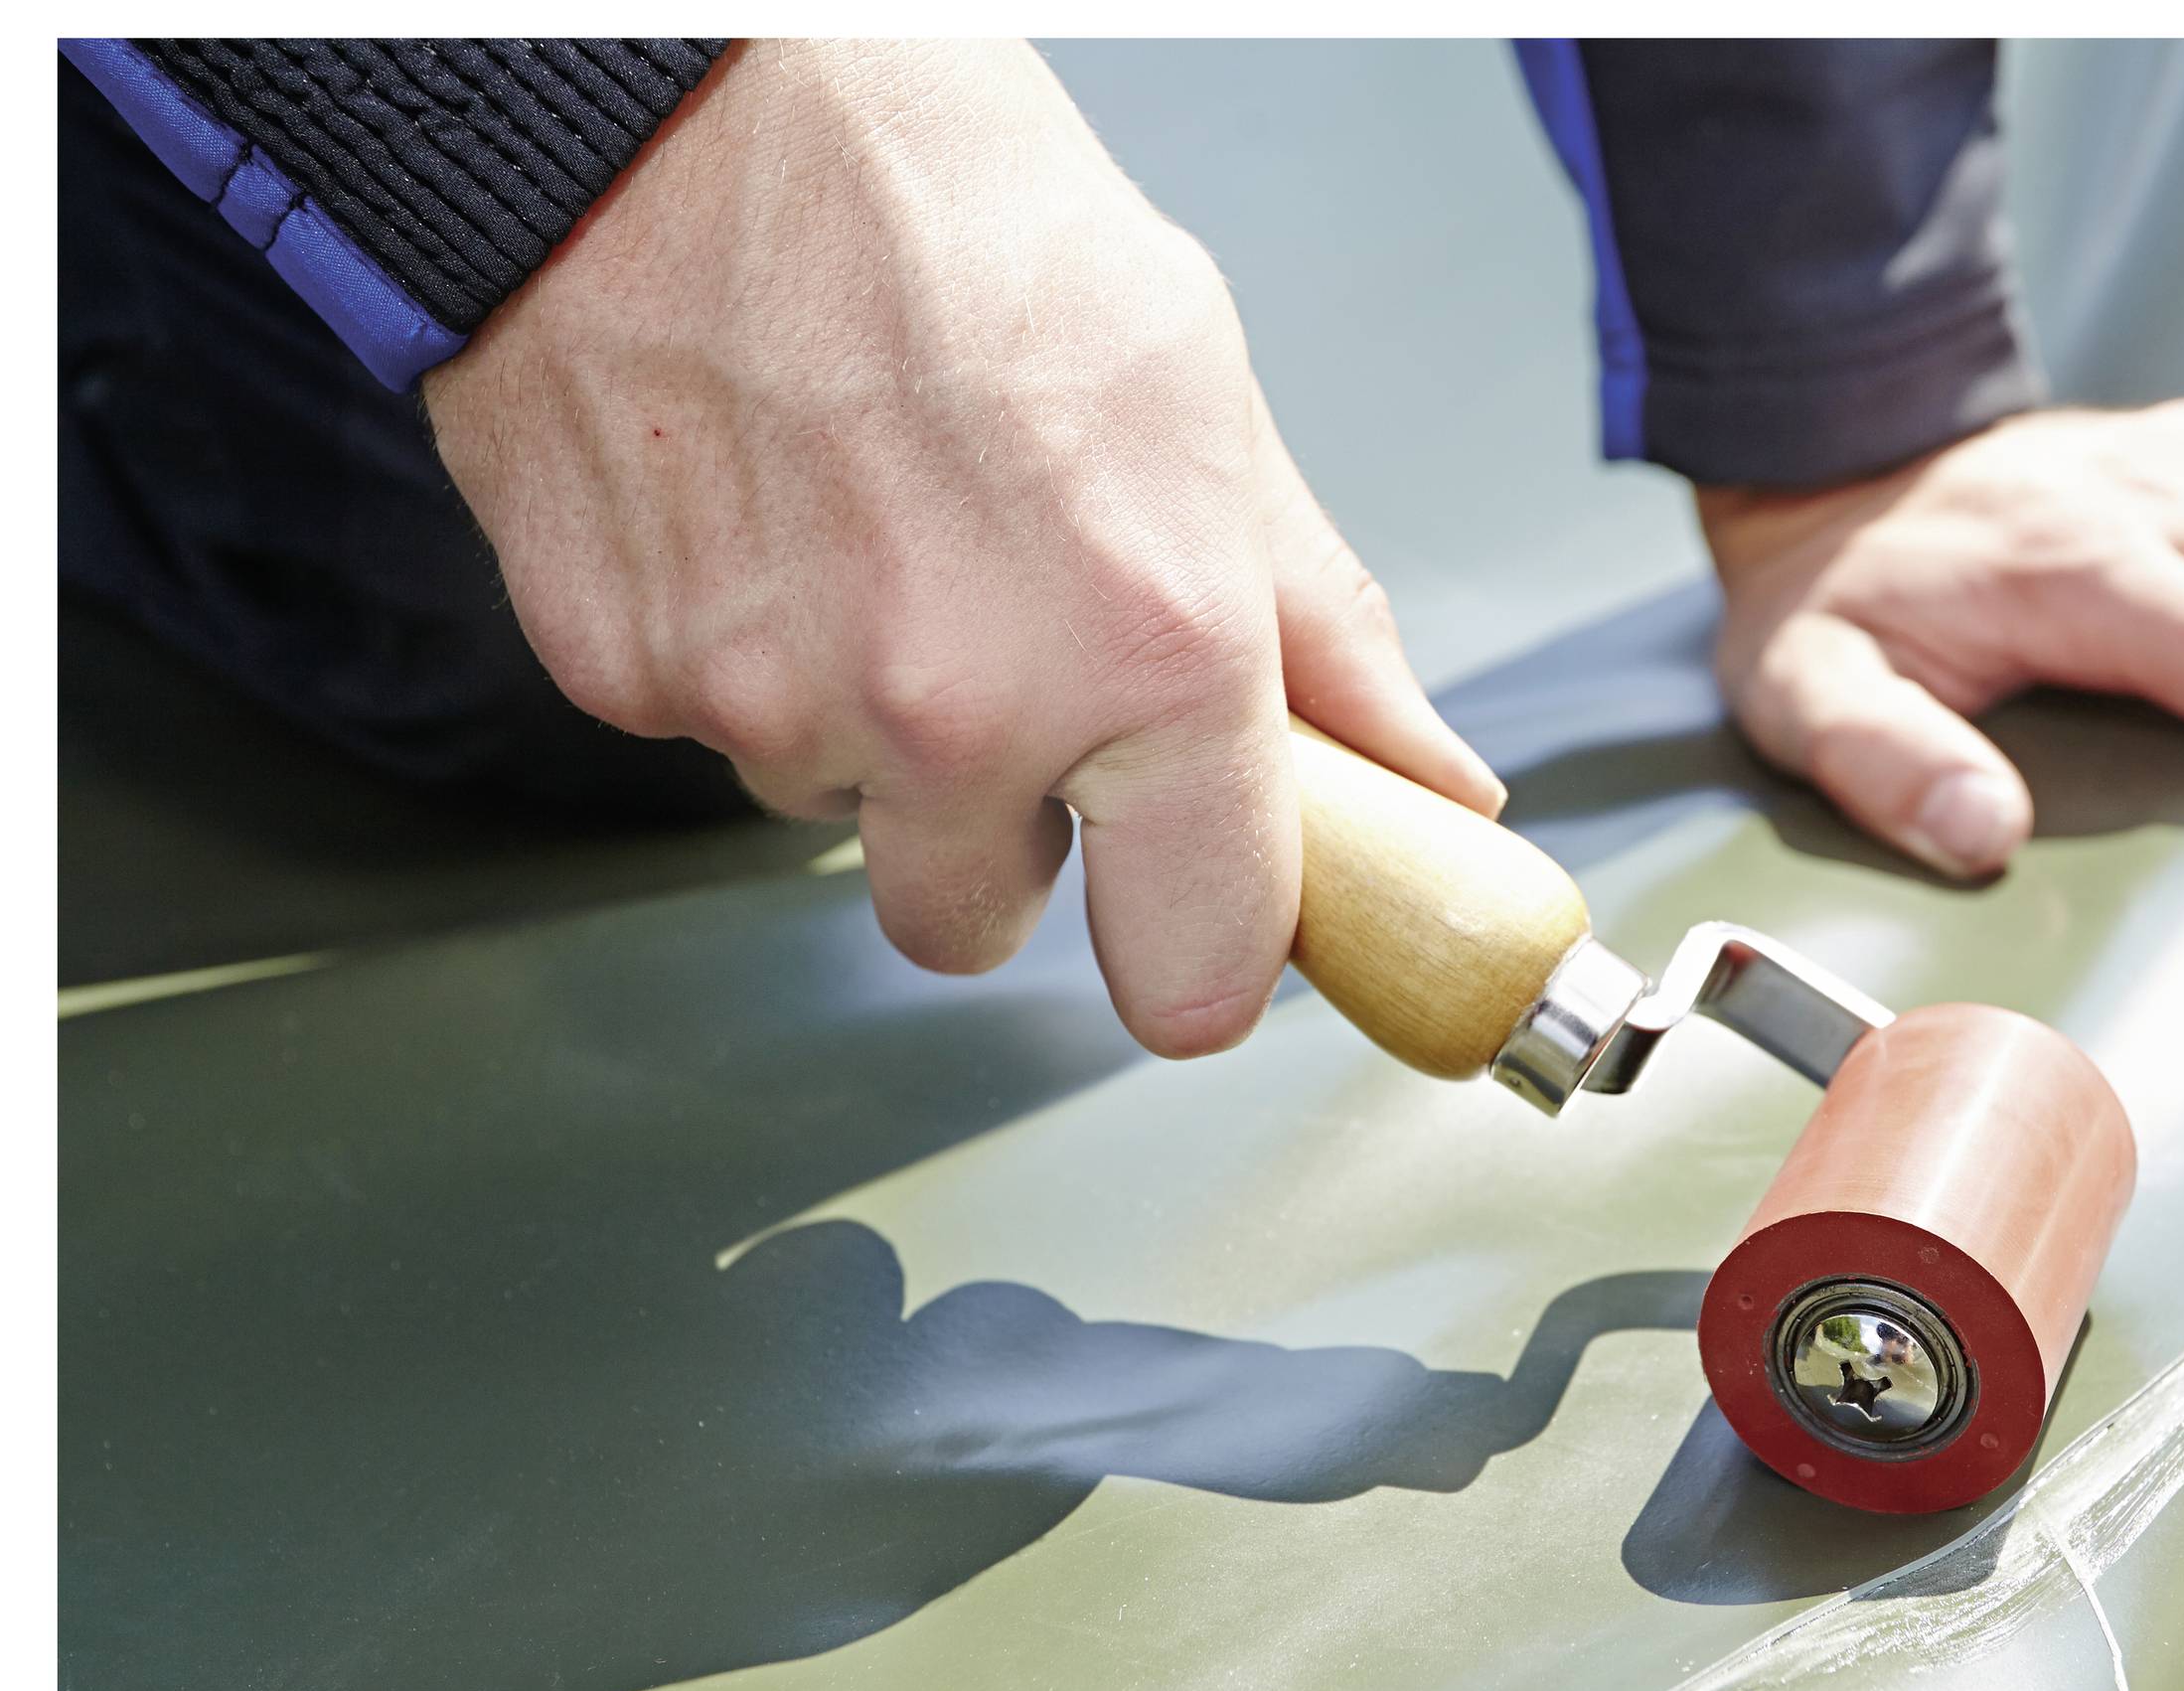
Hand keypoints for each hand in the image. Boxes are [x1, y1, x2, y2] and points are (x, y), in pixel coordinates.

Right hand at [427, 40, 1499, 1054]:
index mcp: (1146, 649)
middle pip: (978, 932)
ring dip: (865, 740)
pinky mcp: (622, 675)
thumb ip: (1324, 638)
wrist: (686, 95)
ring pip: (839, 825)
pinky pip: (712, 741)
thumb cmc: (963, 214)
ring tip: (877, 544)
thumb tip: (1430, 782)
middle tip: (1010, 686)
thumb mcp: (1207, 410)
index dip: (1203, 957)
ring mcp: (770, 702)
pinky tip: (769, 521)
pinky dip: (744, 662)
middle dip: (1001, 841)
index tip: (1198, 922)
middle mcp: (954, 708)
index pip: (1200, 973)